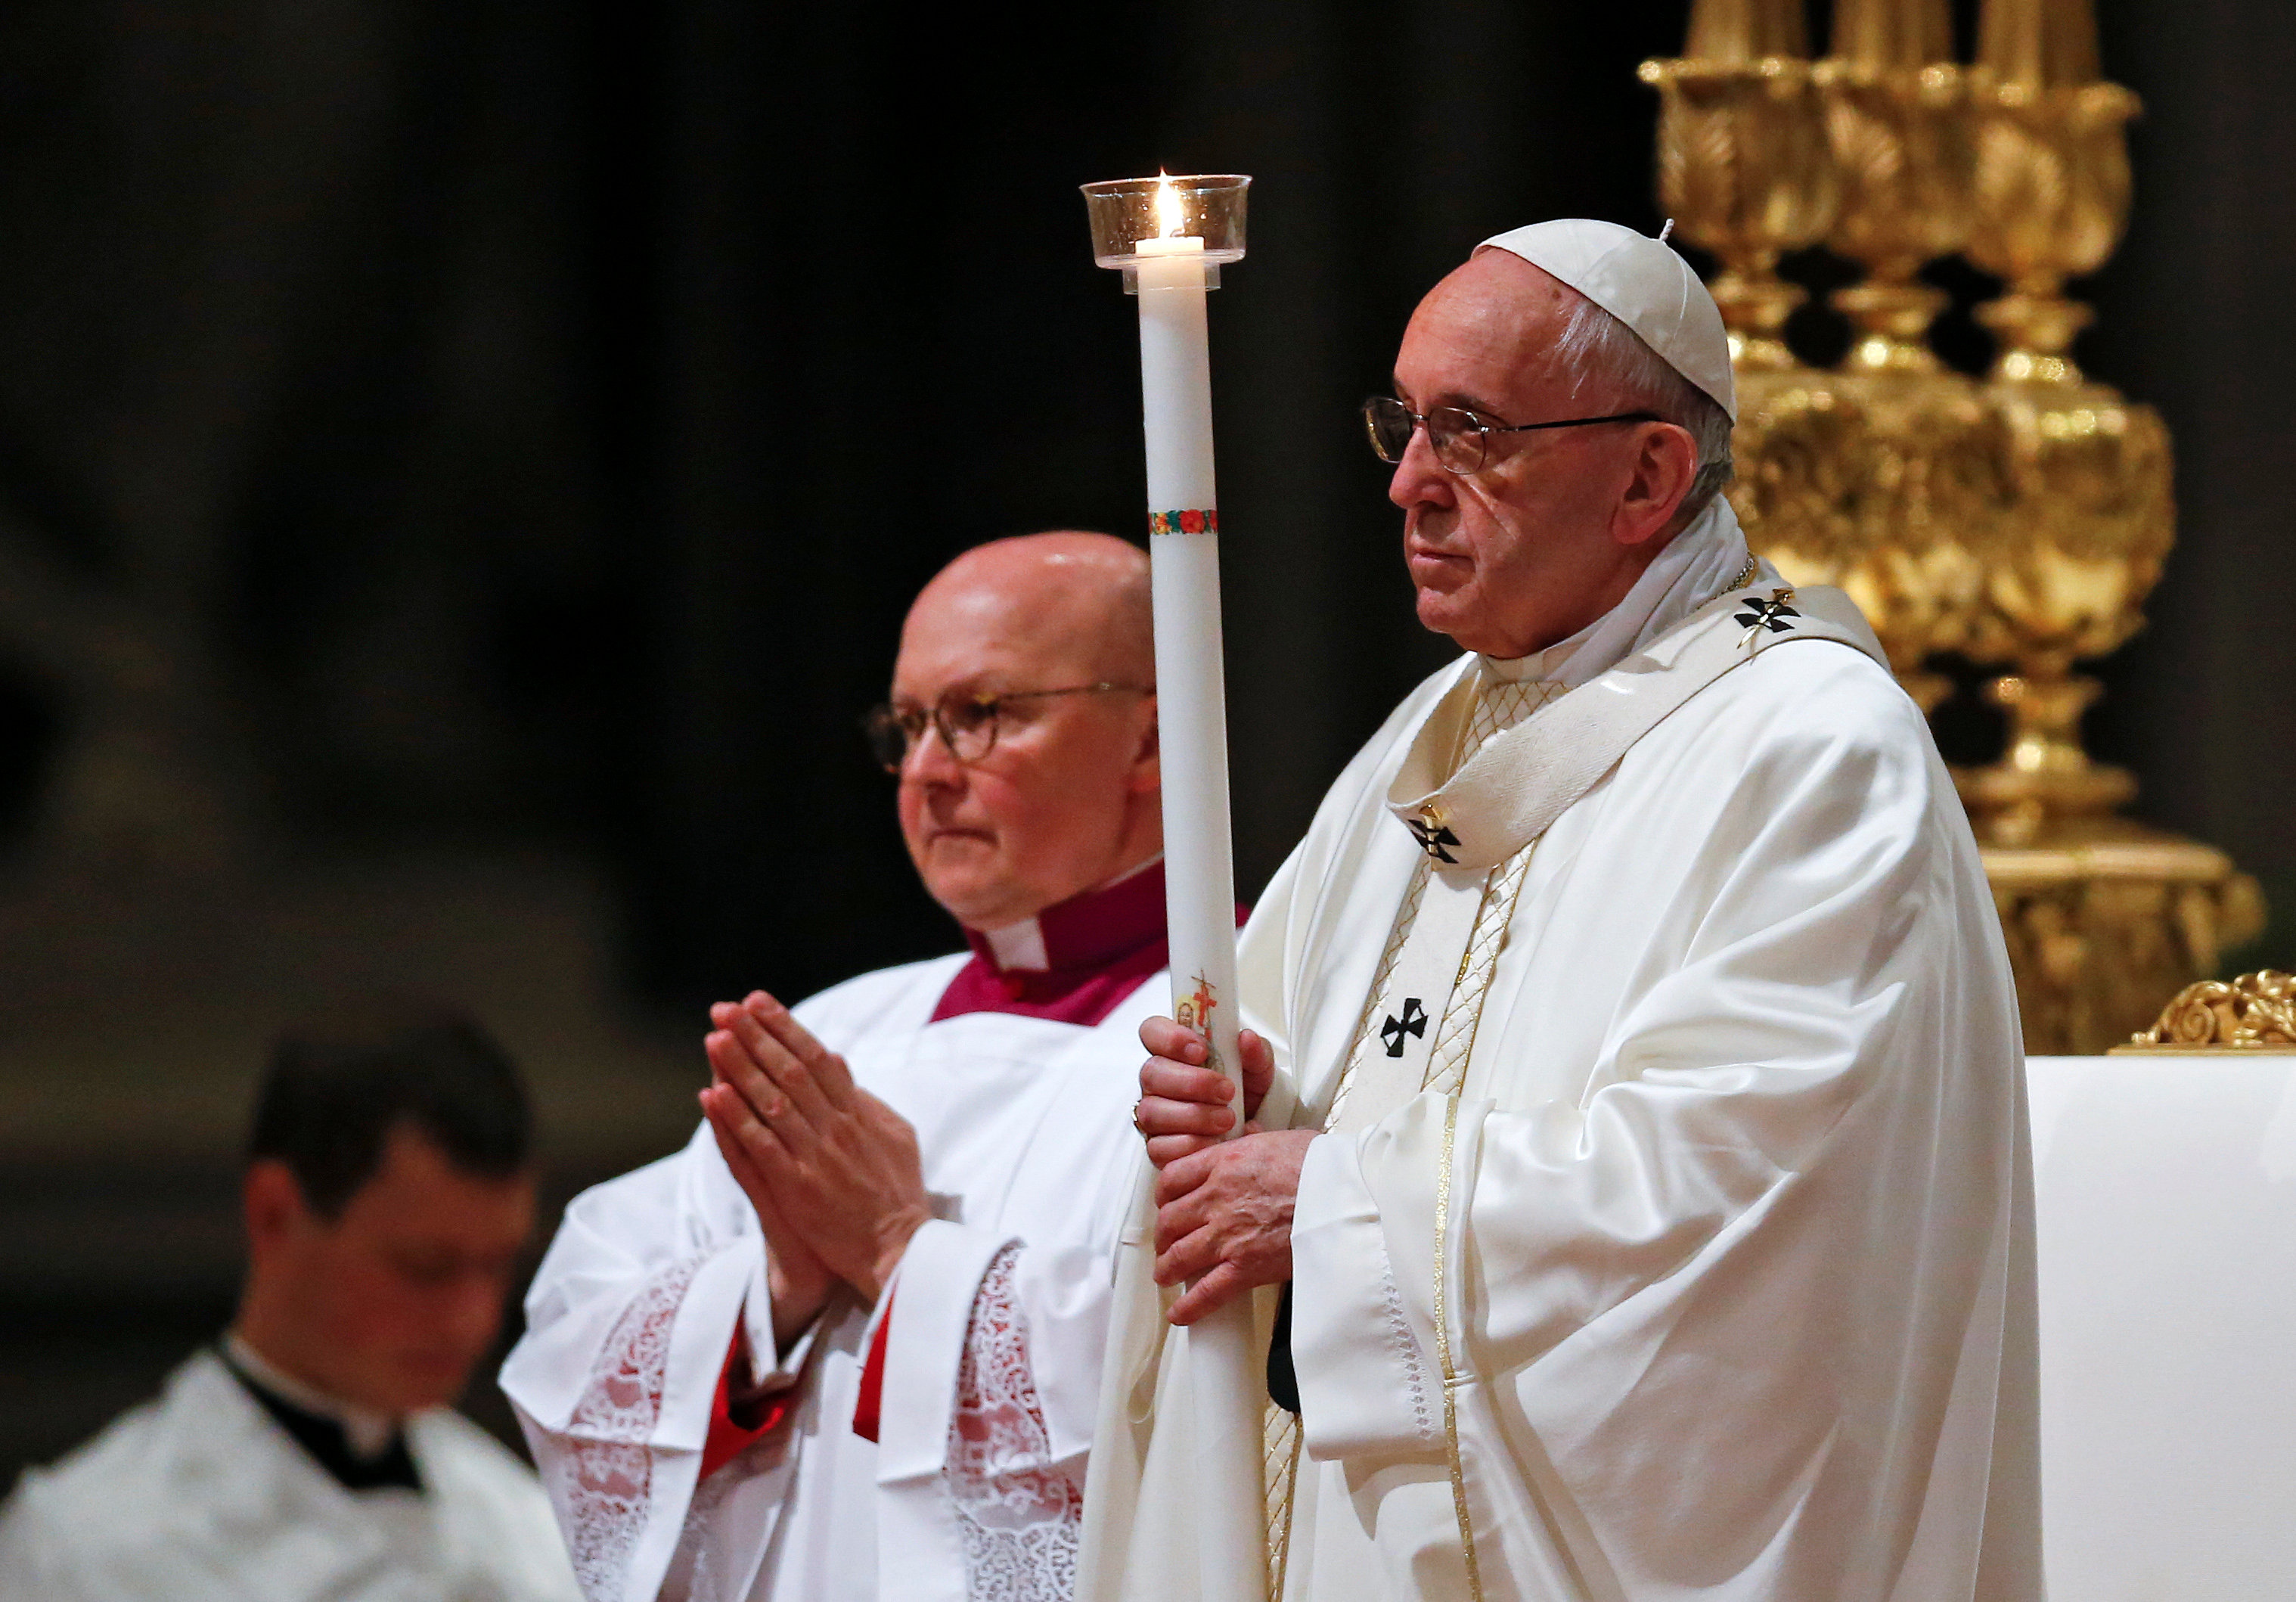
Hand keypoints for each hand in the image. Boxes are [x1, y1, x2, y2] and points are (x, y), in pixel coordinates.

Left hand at [704, 991, 931, 1304]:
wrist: (899, 1249)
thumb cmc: (898, 1194)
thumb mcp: (897, 1136)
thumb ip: (866, 1100)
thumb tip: (839, 1063)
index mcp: (859, 1113)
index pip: (817, 1058)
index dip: (785, 1027)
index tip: (758, 1002)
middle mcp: (836, 1128)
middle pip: (791, 1070)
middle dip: (756, 1036)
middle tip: (726, 1008)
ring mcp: (815, 1157)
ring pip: (772, 1101)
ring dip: (741, 1067)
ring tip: (715, 1037)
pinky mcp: (797, 1188)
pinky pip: (760, 1146)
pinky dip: (736, 1119)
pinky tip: (714, 1094)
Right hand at [1133, 1017, 1275, 1168]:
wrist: (1254, 1125)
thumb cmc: (1245, 1089)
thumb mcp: (1258, 1067)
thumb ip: (1254, 1051)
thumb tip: (1246, 1038)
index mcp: (1173, 1051)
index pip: (1152, 1031)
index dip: (1170, 1038)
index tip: (1201, 1050)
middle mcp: (1156, 1081)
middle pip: (1151, 1074)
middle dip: (1192, 1083)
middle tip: (1227, 1092)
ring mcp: (1153, 1114)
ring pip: (1152, 1112)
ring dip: (1194, 1116)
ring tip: (1227, 1119)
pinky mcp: (1157, 1147)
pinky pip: (1159, 1148)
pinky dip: (1191, 1145)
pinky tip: (1215, 1141)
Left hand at [1152, 1128, 1315, 1324]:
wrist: (1345, 1194)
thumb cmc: (1323, 1166)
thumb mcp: (1282, 1138)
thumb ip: (1257, 1140)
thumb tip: (1251, 1131)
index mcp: (1224, 1163)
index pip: (1173, 1178)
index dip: (1164, 1195)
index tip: (1166, 1203)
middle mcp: (1217, 1198)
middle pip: (1169, 1219)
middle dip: (1163, 1234)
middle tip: (1166, 1241)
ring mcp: (1228, 1235)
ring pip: (1178, 1255)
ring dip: (1167, 1268)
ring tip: (1165, 1275)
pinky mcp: (1246, 1267)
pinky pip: (1206, 1292)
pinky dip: (1189, 1306)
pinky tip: (1180, 1314)